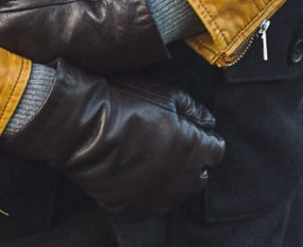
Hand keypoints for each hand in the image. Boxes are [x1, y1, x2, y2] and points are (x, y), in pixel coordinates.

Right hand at [0, 60, 222, 218]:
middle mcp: (181, 181)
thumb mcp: (167, 94)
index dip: (208, 140)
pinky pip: (149, 202)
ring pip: (175, 193)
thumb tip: (209, 122)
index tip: (198, 134)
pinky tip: (136, 172)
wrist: (86, 127)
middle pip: (198, 176)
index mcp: (194, 150)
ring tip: (154, 158)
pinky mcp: (134, 209)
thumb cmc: (128, 104)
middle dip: (193, 161)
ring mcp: (157, 198)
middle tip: (175, 144)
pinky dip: (147, 190)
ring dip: (172, 178)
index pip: (216, 152)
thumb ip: (195, 110)